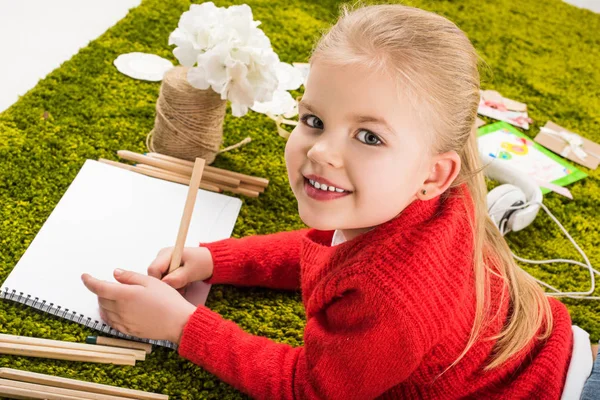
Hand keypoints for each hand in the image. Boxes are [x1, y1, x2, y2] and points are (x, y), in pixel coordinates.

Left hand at [81, 269, 195, 343]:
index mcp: (125, 295)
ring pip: (104, 311)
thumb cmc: (168, 300)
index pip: (99, 287)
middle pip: (101, 299)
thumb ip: (130, 277)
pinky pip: (111, 322)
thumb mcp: (151, 282)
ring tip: (115, 297)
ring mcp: (123, 322)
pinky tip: (116, 311)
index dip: (89, 281)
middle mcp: (121, 310)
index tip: (84, 276)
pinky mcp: (127, 331)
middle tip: (112, 285)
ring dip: (105, 302)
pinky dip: (109, 314)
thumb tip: (115, 273)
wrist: (178, 322)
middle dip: (102, 290)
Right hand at [148, 246, 213, 289]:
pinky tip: (184, 283)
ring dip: (172, 285)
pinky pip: (165, 280)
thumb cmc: (203, 263)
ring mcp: (164, 263)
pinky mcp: (167, 268)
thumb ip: (179, 277)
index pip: (153, 270)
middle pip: (155, 276)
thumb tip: (165, 282)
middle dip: (167, 285)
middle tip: (183, 286)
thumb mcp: (192, 271)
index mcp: (167, 253)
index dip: (160, 281)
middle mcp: (162, 256)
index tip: (173, 287)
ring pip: (160, 279)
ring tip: (186, 283)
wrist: (210, 261)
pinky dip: (174, 284)